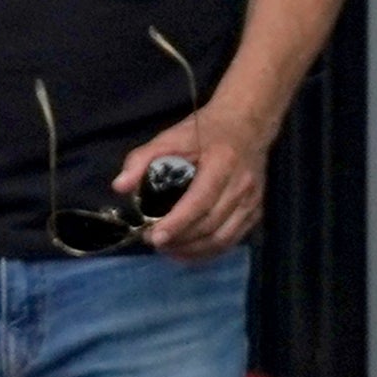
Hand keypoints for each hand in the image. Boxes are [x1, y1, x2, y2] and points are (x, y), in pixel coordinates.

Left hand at [118, 105, 270, 256]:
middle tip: (152, 241)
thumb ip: (142, 159)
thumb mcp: (171, 137)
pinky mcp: (256, 211)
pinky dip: (208, 252)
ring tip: (167, 249)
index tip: (154, 237)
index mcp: (222, 163)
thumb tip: (119, 187)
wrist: (248, 124)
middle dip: (179, 239)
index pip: (200, 201)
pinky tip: (187, 252)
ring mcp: (252, 200)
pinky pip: (232, 240)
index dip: (177, 223)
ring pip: (222, 238)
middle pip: (210, 224)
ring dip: (192, 250)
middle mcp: (242, 185)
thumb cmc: (205, 131)